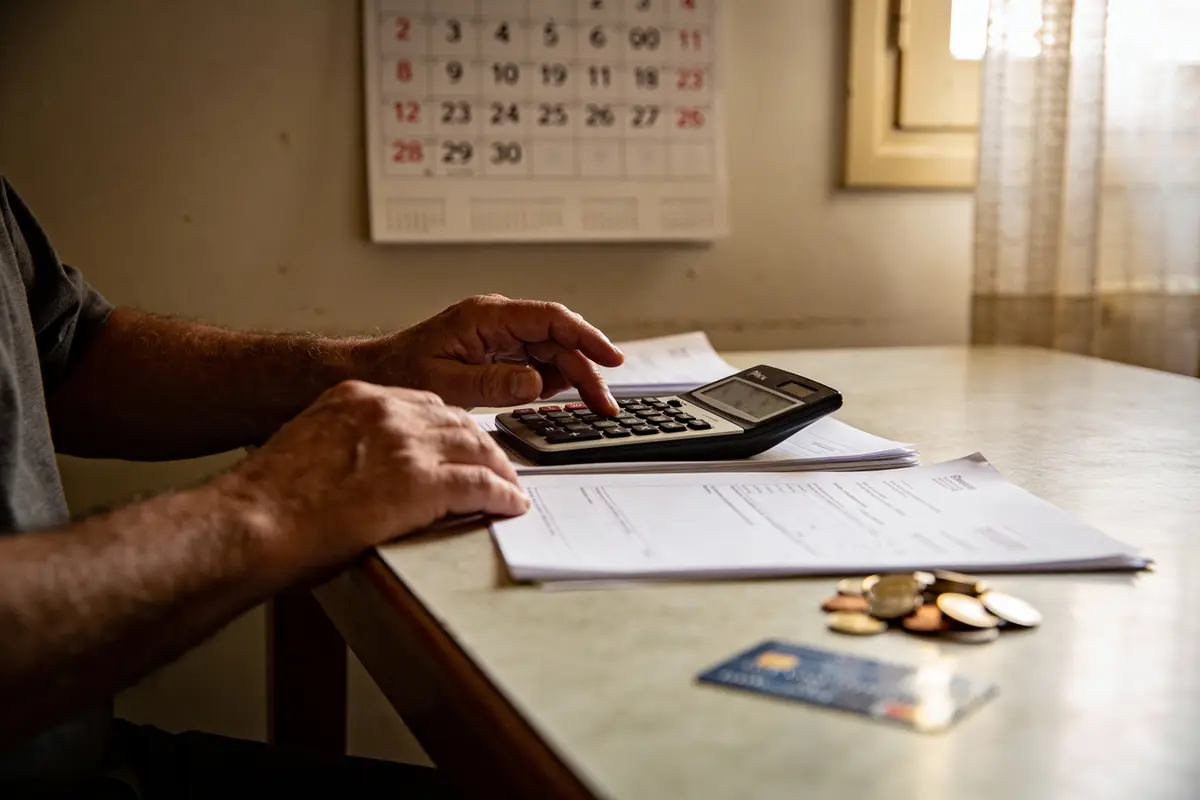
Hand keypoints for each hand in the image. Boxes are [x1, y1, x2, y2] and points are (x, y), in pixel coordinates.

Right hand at [227, 380, 528, 570]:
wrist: (252, 522)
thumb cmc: (267, 500)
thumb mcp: (306, 446)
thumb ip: (342, 444)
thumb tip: (363, 470)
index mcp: (357, 398)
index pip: (424, 404)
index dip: (450, 428)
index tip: (462, 443)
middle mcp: (387, 412)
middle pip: (457, 421)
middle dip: (482, 445)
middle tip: (497, 466)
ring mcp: (407, 445)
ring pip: (477, 447)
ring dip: (499, 469)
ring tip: (510, 487)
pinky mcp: (422, 483)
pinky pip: (480, 484)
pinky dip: (502, 494)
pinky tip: (511, 505)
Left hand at [358, 294, 624, 414]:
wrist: (377, 374)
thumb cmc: (402, 372)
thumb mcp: (447, 383)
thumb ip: (494, 383)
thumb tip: (536, 382)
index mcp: (487, 317)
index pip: (550, 319)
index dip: (586, 337)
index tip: (610, 359)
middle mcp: (498, 321)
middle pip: (558, 339)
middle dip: (586, 369)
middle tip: (604, 404)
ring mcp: (500, 336)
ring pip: (552, 352)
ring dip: (575, 378)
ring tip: (593, 406)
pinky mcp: (499, 353)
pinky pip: (536, 363)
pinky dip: (553, 382)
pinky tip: (564, 399)